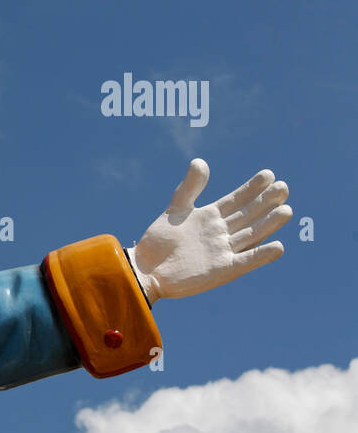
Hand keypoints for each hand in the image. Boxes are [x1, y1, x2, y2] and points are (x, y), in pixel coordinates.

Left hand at [129, 158, 291, 301]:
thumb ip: (189, 188)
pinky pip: (246, 262)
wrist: (145, 269)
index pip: (236, 200)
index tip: (268, 174)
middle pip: (248, 215)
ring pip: (251, 235)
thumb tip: (200, 161)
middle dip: (265, 202)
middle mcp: (221, 233)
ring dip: (269, 224)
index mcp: (211, 217)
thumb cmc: (158, 241)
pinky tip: (278, 247)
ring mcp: (223, 251)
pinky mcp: (222, 270)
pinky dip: (261, 255)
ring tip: (286, 209)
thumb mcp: (175, 210)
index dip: (252, 188)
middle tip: (283, 187)